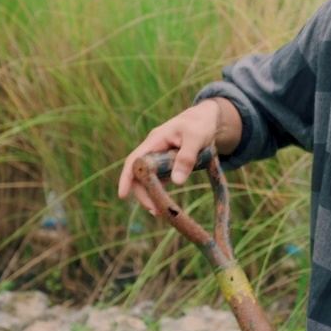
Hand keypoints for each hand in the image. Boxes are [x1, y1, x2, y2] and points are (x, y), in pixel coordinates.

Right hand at [117, 98, 239, 213]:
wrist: (208, 118)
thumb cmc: (200, 124)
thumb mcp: (196, 138)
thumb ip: (186, 158)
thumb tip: (177, 183)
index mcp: (155, 141)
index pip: (134, 161)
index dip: (126, 178)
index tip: (122, 195)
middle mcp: (154, 150)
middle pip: (140, 174)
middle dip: (144, 193)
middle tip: (155, 211)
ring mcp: (160, 157)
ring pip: (150, 179)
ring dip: (153, 194)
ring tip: (162, 212)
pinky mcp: (169, 163)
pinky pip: (161, 179)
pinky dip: (162, 190)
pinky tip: (167, 203)